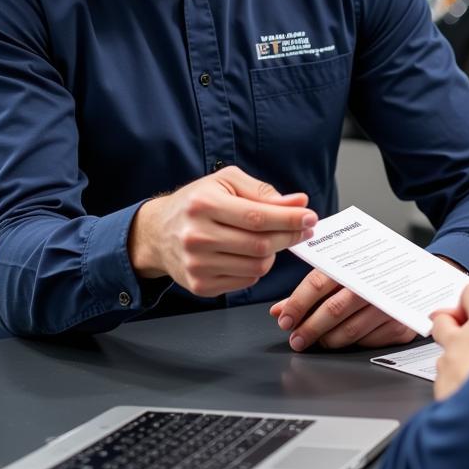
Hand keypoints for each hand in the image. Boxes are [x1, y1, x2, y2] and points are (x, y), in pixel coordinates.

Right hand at [128, 166, 315, 297]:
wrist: (158, 232)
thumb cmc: (197, 202)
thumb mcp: (226, 183)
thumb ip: (264, 192)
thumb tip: (299, 202)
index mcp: (204, 204)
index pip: (258, 217)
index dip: (289, 219)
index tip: (310, 217)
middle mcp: (197, 236)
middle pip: (260, 244)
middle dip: (289, 237)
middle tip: (303, 229)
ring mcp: (197, 265)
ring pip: (256, 267)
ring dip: (272, 253)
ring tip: (269, 239)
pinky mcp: (200, 285)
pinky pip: (245, 281)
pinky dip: (255, 268)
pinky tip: (248, 254)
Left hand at [269, 269, 415, 351]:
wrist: (420, 275)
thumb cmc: (373, 274)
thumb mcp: (343, 273)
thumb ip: (310, 292)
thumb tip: (279, 311)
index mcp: (354, 264)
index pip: (318, 282)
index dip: (297, 304)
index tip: (284, 319)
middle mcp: (372, 284)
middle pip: (333, 309)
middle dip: (309, 328)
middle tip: (296, 339)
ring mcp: (388, 305)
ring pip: (349, 331)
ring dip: (327, 340)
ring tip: (316, 341)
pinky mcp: (400, 325)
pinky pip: (368, 342)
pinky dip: (351, 344)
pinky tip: (343, 340)